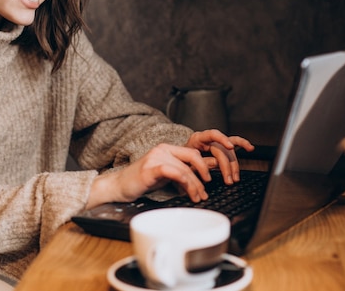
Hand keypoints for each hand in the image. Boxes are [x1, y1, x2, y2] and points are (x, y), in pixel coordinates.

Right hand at [85, 130, 253, 209]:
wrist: (119, 187)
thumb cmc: (141, 182)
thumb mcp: (166, 176)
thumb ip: (183, 174)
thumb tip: (203, 180)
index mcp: (169, 148)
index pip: (195, 151)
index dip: (211, 159)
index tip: (226, 168)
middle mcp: (164, 148)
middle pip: (195, 156)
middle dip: (208, 172)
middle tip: (210, 188)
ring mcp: (158, 156)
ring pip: (187, 168)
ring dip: (197, 185)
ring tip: (200, 197)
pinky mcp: (152, 167)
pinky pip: (176, 173)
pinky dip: (188, 184)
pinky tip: (191, 193)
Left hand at [185, 129, 253, 184]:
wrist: (180, 162)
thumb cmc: (183, 163)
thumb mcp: (187, 164)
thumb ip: (200, 162)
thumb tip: (216, 163)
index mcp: (197, 138)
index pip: (212, 134)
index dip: (222, 139)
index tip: (230, 148)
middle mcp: (208, 138)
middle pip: (222, 149)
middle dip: (227, 166)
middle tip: (229, 180)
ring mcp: (215, 142)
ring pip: (229, 151)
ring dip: (234, 165)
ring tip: (234, 178)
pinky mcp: (220, 146)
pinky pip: (234, 143)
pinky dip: (242, 144)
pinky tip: (250, 148)